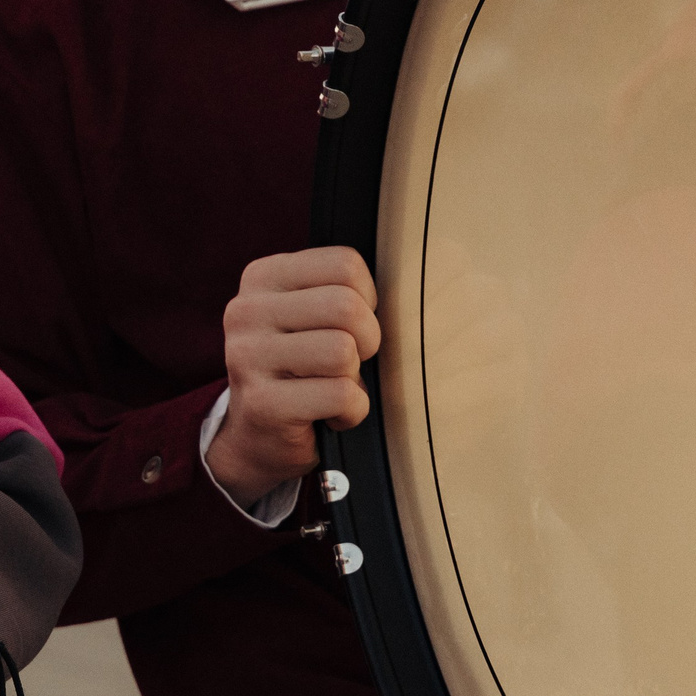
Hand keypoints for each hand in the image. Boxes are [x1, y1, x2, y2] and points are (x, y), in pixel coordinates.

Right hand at [210, 247, 379, 507]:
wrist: (257, 438)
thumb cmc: (303, 370)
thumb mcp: (312, 316)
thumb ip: (349, 287)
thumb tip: (449, 257)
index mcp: (263, 278)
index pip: (344, 265)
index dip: (366, 299)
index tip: (348, 326)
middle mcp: (246, 311)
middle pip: (346, 306)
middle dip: (365, 341)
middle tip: (347, 364)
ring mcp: (248, 358)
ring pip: (342, 351)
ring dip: (353, 379)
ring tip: (331, 389)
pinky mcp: (262, 404)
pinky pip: (341, 396)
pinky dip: (350, 412)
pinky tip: (327, 416)